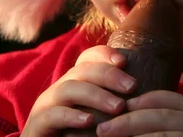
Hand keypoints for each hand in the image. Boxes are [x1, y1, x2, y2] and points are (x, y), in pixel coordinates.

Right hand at [21, 45, 137, 135]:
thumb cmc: (85, 136)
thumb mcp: (104, 116)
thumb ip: (117, 102)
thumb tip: (145, 91)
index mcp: (76, 83)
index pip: (87, 58)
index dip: (104, 54)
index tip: (125, 61)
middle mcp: (60, 90)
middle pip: (81, 70)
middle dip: (108, 75)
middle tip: (132, 86)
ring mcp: (46, 106)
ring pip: (68, 88)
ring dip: (95, 95)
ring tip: (118, 107)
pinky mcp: (37, 126)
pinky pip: (52, 115)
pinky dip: (72, 116)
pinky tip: (89, 121)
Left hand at [95, 90, 182, 135]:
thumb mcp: (182, 136)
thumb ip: (162, 129)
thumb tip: (126, 120)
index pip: (174, 101)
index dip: (146, 100)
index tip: (121, 106)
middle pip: (165, 115)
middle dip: (129, 120)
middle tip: (102, 129)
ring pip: (165, 132)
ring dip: (132, 134)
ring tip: (106, 136)